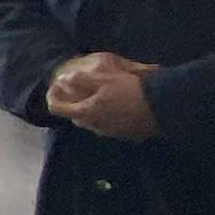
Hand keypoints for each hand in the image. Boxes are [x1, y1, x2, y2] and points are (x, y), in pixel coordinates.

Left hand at [46, 53, 160, 140]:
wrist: (161, 109)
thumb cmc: (131, 91)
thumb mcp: (105, 79)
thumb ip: (81, 79)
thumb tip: (63, 79)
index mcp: (86, 112)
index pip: (57, 108)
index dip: (52, 96)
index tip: (56, 86)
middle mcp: (94, 127)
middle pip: (74, 116)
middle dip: (72, 103)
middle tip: (75, 88)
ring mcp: (109, 133)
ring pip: (91, 122)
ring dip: (89, 110)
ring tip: (96, 95)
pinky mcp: (123, 135)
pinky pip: (106, 125)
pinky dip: (104, 115)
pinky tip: (114, 104)